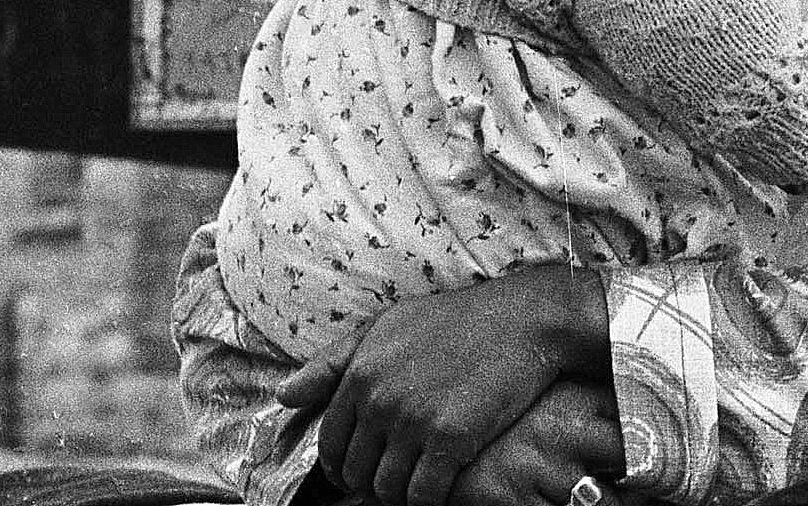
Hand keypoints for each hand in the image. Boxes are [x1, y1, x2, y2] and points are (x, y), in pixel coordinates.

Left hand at [276, 266, 609, 505]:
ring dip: (403, 490)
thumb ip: (334, 360)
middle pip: (355, 473)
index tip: (364, 468)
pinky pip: (423, 495)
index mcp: (361, 370)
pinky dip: (430, 496)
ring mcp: (414, 419)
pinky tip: (445, 478)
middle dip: (373, 480)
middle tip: (400, 471)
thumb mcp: (390, 324)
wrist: (523, 319)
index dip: (343, 464)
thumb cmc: (457, 320)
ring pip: (387, 490)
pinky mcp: (450, 439)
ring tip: (422, 474)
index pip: (330, 442)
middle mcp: (380, 397)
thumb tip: (284, 396)